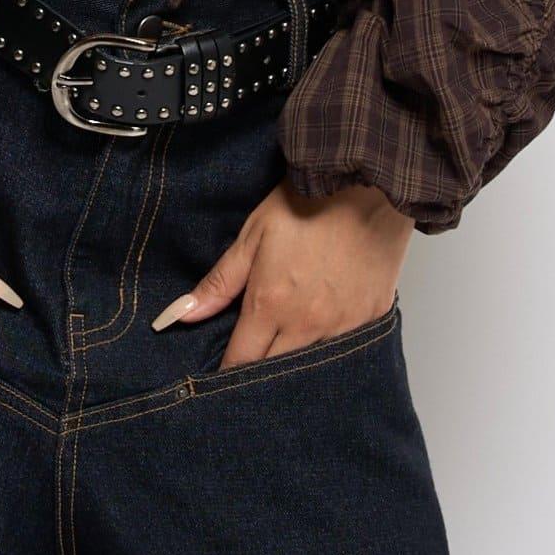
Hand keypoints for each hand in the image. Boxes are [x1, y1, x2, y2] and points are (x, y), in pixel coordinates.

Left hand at [150, 178, 411, 368]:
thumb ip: (219, 282)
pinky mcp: (373, 317)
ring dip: (296, 362)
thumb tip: (181, 316)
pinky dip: (332, 346)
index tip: (221, 373)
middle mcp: (308, 325)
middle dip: (259, 372)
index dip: (228, 371)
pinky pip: (347, 347)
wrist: (366, 181)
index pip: (241, 361)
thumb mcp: (253, 235)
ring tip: (286, 348)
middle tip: (253, 359)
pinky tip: (325, 333)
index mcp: (271, 305)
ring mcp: (344, 325)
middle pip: (276, 370)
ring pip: (312, 363)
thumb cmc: (305, 204)